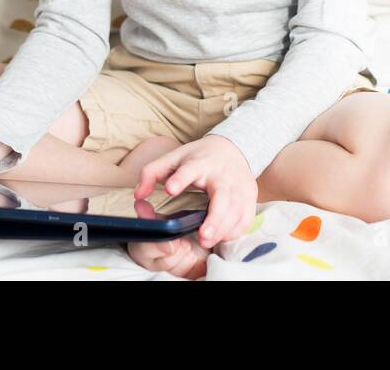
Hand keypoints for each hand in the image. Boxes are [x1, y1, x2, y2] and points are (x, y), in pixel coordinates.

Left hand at [133, 135, 257, 249]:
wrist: (232, 148)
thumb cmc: (198, 157)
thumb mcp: (173, 158)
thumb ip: (151, 174)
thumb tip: (138, 195)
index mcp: (200, 162)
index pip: (189, 169)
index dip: (180, 179)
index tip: (170, 189)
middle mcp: (222, 174)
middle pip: (222, 197)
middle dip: (214, 218)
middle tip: (202, 237)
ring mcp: (239, 184)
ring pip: (237, 210)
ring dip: (223, 229)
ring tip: (208, 241)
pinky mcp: (250, 195)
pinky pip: (246, 217)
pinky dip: (235, 230)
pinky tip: (222, 236)